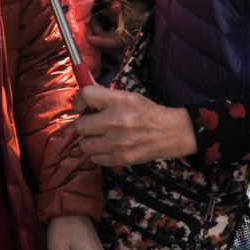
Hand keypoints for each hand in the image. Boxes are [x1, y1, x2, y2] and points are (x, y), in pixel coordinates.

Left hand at [75, 85, 197, 166]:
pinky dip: (98, 154)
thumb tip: (83, 90)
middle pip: (80, 125)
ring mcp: (117, 143)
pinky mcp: (120, 159)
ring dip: (90, 141)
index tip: (81, 106)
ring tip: (100, 137)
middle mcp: (116, 121)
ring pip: (84, 145)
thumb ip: (105, 95)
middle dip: (84, 124)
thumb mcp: (128, 97)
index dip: (79, 101)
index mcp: (119, 101)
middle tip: (93, 124)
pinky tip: (108, 147)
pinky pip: (95, 159)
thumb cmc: (147, 113)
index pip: (86, 95)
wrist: (170, 133)